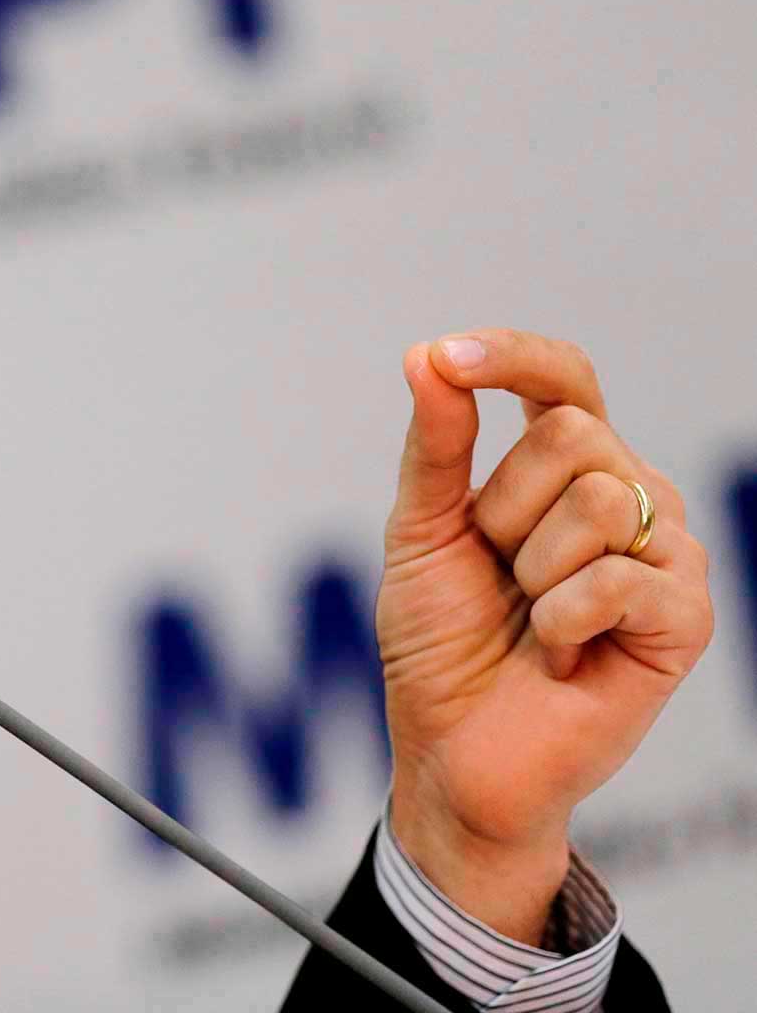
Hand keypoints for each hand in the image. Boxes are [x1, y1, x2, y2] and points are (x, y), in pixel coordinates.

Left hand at [378, 329, 711, 944]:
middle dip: (505, 509)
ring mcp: (667, 556)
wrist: (455, 751)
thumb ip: (435, 446)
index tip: (447, 357)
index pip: (565, 379)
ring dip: (533, 569)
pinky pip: (617, 577)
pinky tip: (560, 655)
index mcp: (565, 469)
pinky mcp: (685, 618)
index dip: (513, 357)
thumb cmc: (441, 643)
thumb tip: (427, 356)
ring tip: (533, 618)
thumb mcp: (422, 532)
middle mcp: (629, 497)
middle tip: (500, 574)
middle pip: (575, 436)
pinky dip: (562, 621)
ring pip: (600, 500)